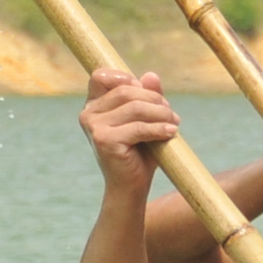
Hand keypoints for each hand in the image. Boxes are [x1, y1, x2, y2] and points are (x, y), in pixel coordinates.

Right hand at [81, 65, 177, 188]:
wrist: (130, 187)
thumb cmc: (139, 152)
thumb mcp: (145, 119)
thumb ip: (147, 96)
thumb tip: (150, 75)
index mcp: (93, 105)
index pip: (101, 76)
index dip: (125, 78)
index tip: (147, 93)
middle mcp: (88, 114)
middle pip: (126, 91)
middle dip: (154, 100)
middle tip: (171, 113)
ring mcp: (94, 127)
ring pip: (135, 107)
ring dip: (161, 114)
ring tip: (174, 123)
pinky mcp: (105, 140)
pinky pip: (139, 128)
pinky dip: (159, 129)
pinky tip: (172, 132)